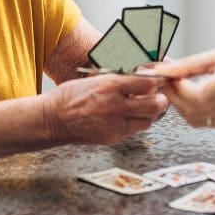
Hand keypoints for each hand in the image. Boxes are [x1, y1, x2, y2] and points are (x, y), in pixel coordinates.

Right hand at [43, 74, 167, 145]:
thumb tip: (144, 75)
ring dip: (150, 113)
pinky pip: (135, 131)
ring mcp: (115, 125)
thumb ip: (121, 79)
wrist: (53, 120)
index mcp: (110, 86)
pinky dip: (136, 123)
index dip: (157, 81)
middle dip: (160, 99)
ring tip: (143, 107)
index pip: (148, 83)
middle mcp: (115, 106)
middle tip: (157, 96)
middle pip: (156, 105)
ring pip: (149, 121)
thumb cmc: (71, 96)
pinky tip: (129, 117)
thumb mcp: (96, 79)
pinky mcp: (113, 138)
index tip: (159, 80)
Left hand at [152, 39, 214, 128]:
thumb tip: (164, 70)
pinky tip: (198, 94)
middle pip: (194, 112)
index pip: (198, 97)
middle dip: (175, 97)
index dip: (177, 90)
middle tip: (170, 79)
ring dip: (184, 105)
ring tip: (182, 85)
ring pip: (198, 120)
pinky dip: (197, 110)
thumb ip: (191, 64)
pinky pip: (210, 122)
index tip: (169, 75)